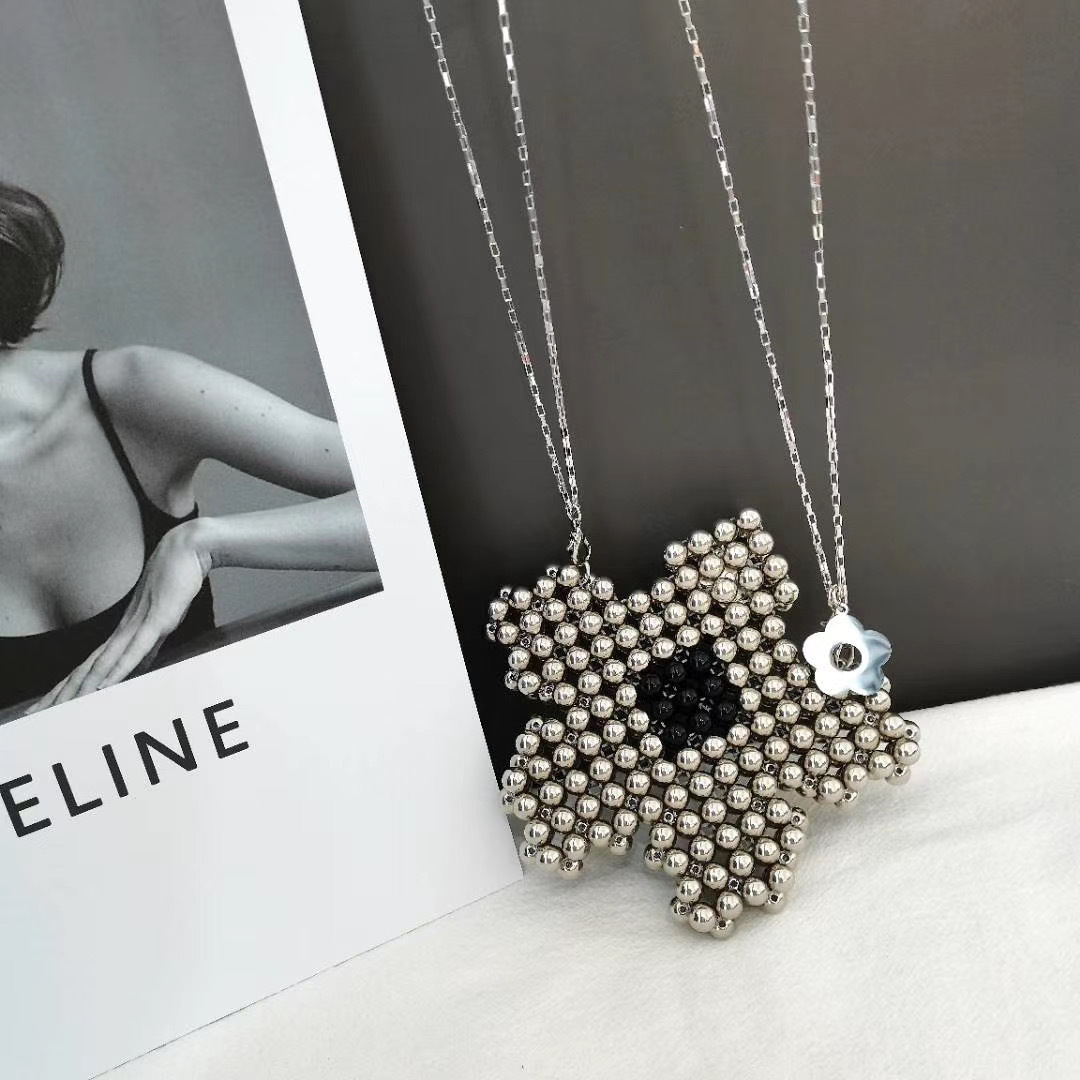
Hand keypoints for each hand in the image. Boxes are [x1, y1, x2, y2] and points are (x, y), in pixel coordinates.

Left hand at [29, 522, 212, 711]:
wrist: (186, 550)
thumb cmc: (176, 581)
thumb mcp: (163, 620)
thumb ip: (150, 645)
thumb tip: (141, 666)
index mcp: (123, 631)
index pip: (89, 664)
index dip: (68, 684)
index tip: (49, 704)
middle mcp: (123, 630)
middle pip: (86, 668)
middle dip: (62, 693)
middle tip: (37, 714)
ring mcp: (137, 626)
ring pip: (103, 663)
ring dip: (83, 687)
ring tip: (63, 708)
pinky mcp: (156, 622)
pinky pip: (133, 651)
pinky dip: (116, 670)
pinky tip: (103, 685)